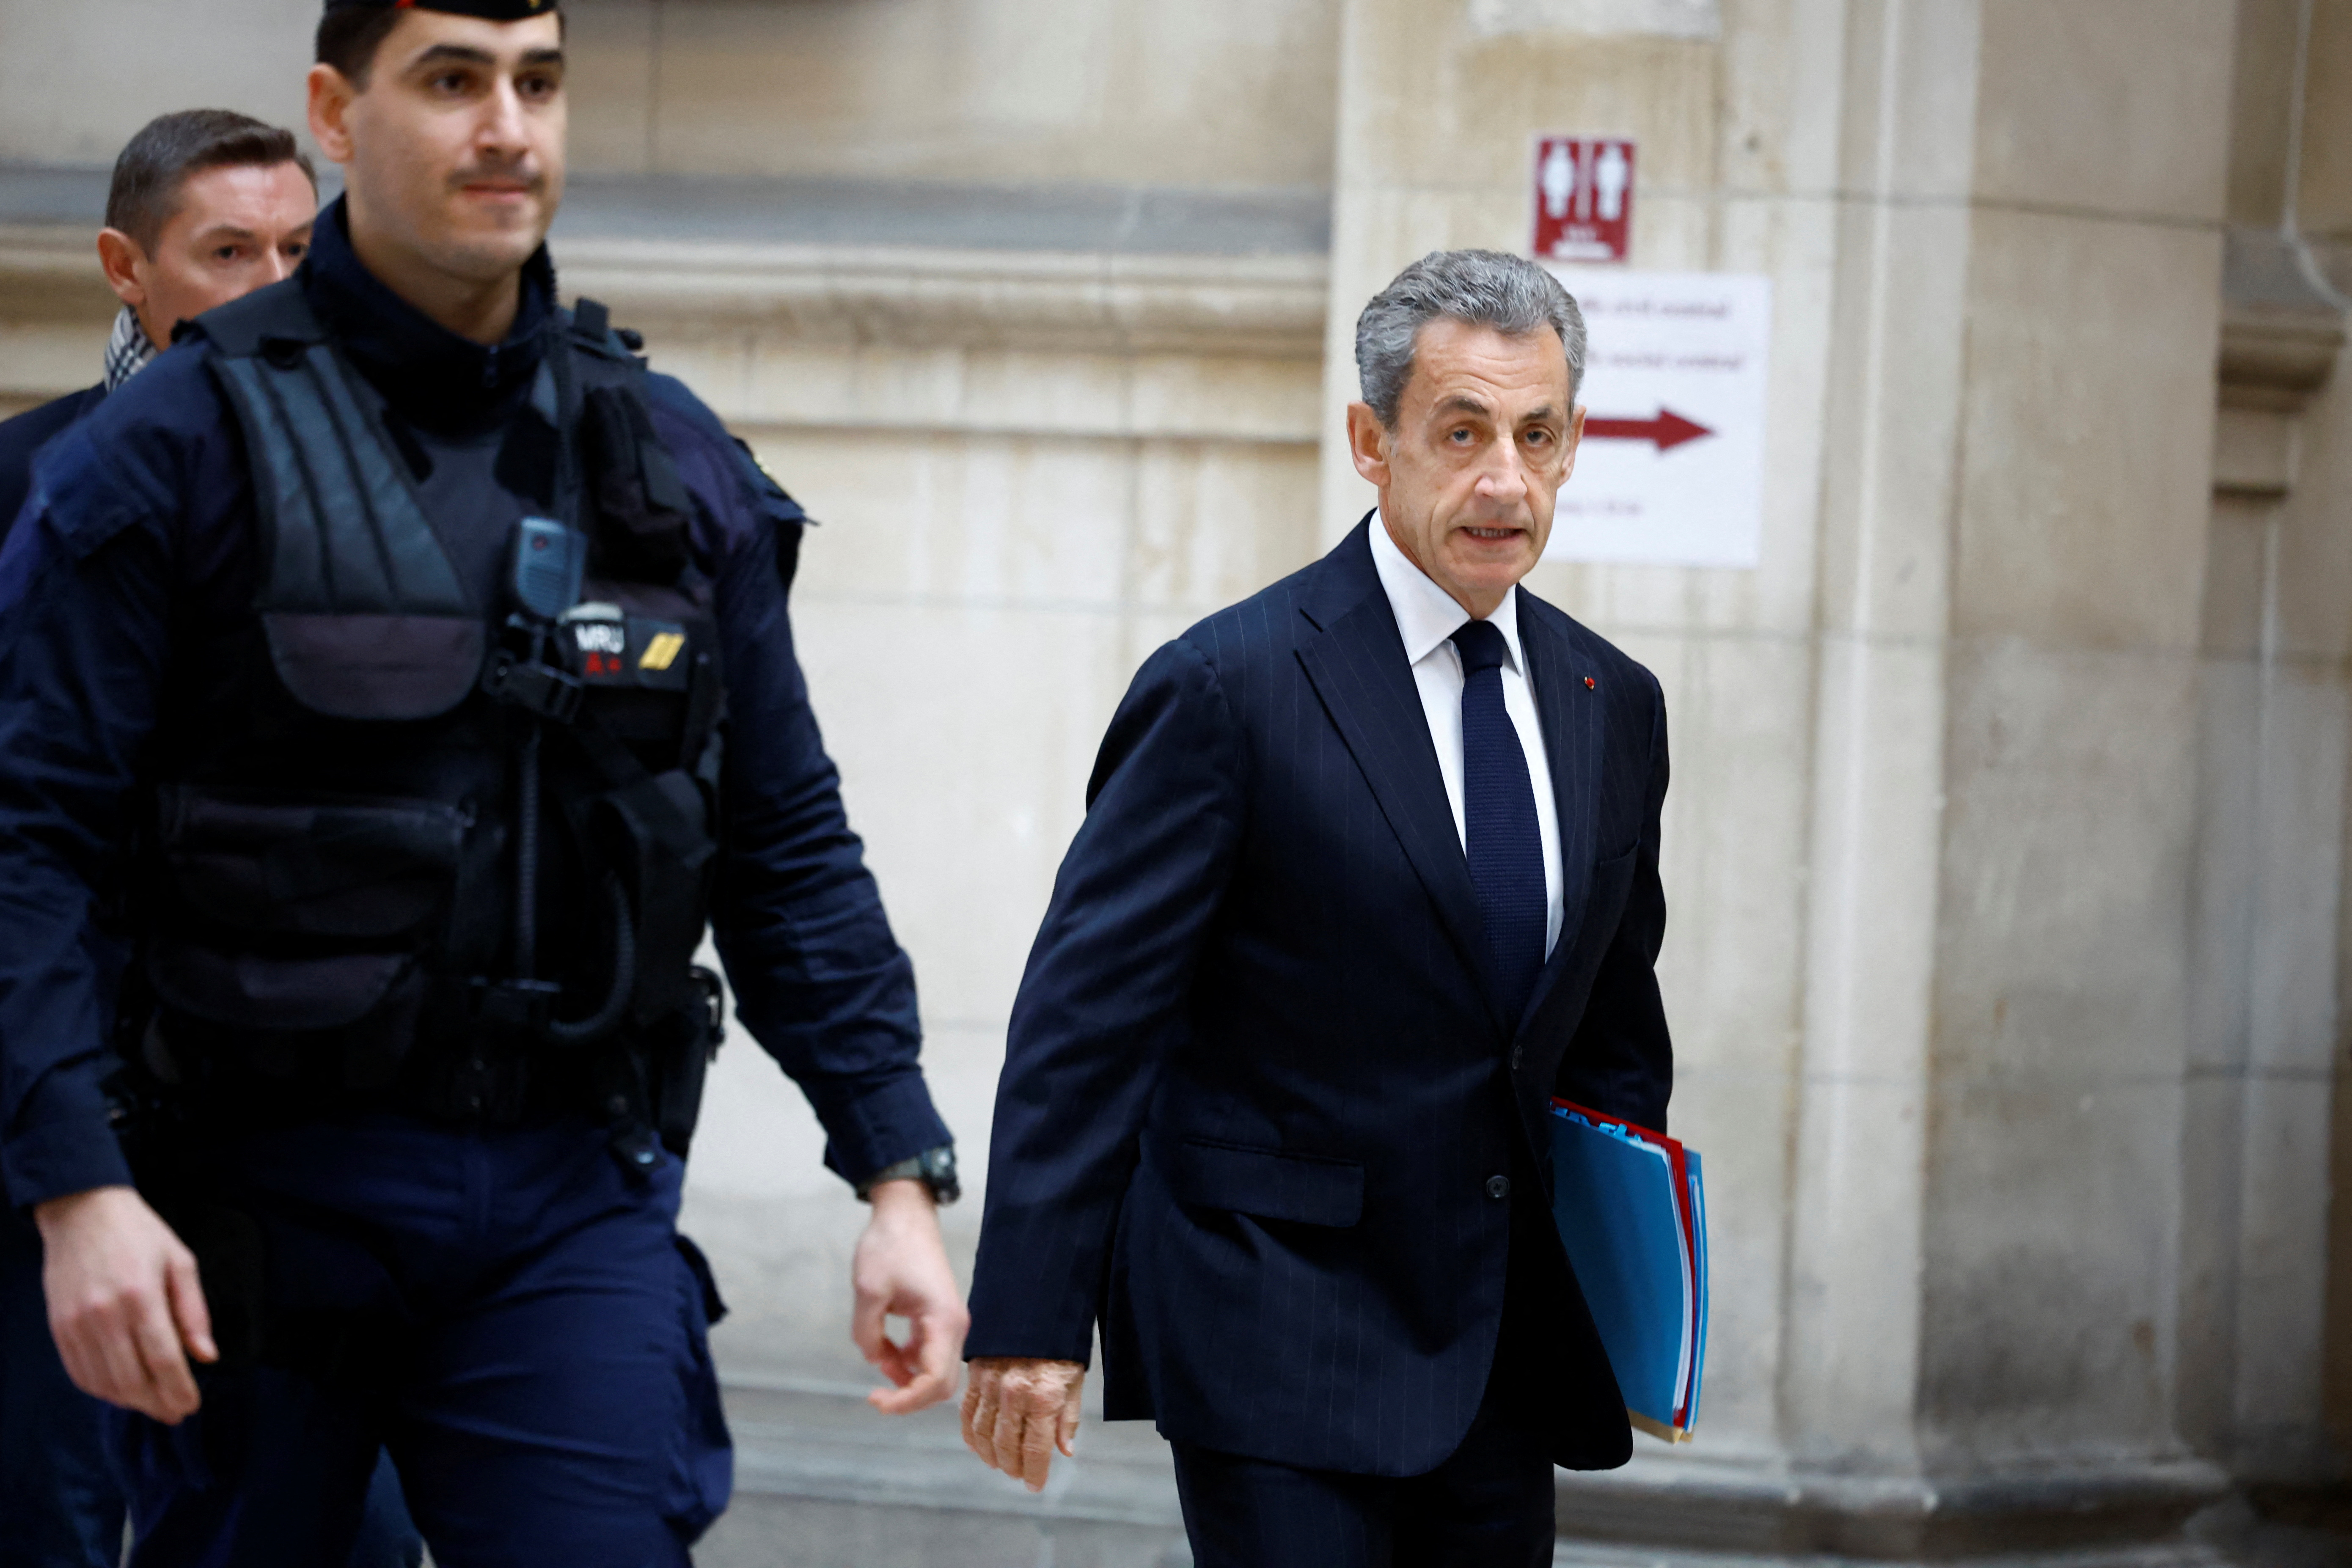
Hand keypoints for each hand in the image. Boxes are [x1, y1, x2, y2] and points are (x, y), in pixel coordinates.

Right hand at [35, 1186, 215, 1423]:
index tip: (192, 1406)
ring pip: (104, 1383)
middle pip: (132, 1379)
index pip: (164, 1359)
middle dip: (158, 1403)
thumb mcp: (181, 1262)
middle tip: (176, 1413)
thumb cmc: (140, 1234)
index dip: (179, 1390)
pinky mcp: (59, 1327)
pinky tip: (122, 1392)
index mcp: (141, 1295)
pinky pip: (79, 1373)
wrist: (83, 1212)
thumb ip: (194, 1312)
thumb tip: (206, 1356)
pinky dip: (102, 1390)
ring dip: (132, 1402)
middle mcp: (104, 1314)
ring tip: (154, 1405)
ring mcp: (76, 1324)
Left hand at [851, 1179, 968, 1413]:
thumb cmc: (889, 1247)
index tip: (875, 1399)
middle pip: (941, 1384)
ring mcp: (949, 1323)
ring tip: (878, 1362)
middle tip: (875, 1396)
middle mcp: (954, 1326)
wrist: (905, 1216)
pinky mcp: (939, 1319)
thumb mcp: (868, 1291)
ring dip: (908, 1380)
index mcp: (943, 1321)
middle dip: (909, 1398)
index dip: (906, 1401)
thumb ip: (867, 1334)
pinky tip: (886, 1352)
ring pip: (936, 1372)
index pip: (935, 1381)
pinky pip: (930, 1355)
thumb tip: (875, 1361)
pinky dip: (908, 1363)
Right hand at [962, 1356, 1084, 1492]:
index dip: (1034, 1472)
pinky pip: (967, 1412)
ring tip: (1000, 1464)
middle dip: (1013, 1467)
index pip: (1035, 1449)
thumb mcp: (1074, 1380)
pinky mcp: (975, 1374)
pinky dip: (971, 1434)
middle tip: (1018, 1475)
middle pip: (1006, 1445)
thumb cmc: (1060, 1345)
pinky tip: (978, 1446)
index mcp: (1043, 1396)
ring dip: (990, 1455)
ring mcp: (991, 1383)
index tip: (1035, 1485)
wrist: (1036, 1305)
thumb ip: (1067, 1418)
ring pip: (983, 1433)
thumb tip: (1065, 1451)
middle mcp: (1014, 1393)